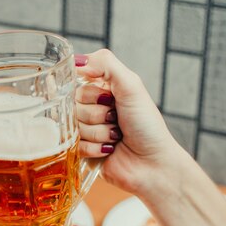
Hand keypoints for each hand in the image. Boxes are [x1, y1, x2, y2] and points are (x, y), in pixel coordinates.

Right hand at [75, 50, 184, 193]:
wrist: (153, 164)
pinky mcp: (82, 152)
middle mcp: (91, 108)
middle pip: (72, 105)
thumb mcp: (131, 86)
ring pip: (73, 126)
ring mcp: (86, 131)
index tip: (108, 98)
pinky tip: (109, 150)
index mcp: (101, 90)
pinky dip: (94, 148)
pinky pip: (74, 145)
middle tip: (116, 119)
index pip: (76, 83)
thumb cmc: (147, 125)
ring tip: (116, 136)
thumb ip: (105, 64)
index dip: (91, 93)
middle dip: (97, 114)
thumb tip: (76, 61)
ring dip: (99, 132)